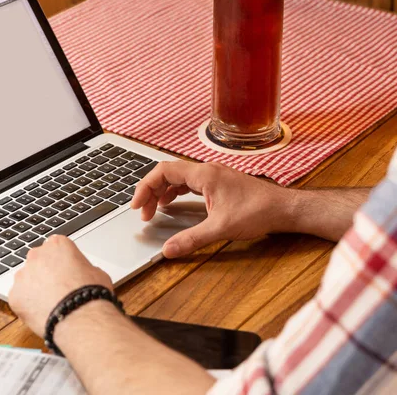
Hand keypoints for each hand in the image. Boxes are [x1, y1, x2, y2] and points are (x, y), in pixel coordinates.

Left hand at [9, 235, 112, 335]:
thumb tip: (81, 274)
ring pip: (26, 280)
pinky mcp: (14, 295)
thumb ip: (82, 267)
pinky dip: (27, 305)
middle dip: (44, 273)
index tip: (64, 272)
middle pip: (37, 261)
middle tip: (56, 288)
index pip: (54, 248)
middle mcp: (37, 255)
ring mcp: (23, 275)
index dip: (61, 262)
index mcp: (57, 244)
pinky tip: (41, 313)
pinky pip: (19, 298)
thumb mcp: (95, 271)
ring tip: (49, 304)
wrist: (80, 317)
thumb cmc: (90, 293)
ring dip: (34, 289)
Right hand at [131, 161, 294, 257]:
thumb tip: (168, 250)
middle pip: (167, 173)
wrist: (284, 208)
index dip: (145, 187)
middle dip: (151, 192)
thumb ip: (192, 239)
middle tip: (143, 213)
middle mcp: (205, 170)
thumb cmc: (258, 211)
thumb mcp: (221, 229)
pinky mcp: (218, 183)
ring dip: (162, 192)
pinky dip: (175, 192)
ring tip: (154, 210)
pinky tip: (173, 205)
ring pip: (177, 178)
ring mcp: (212, 176)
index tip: (136, 206)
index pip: (163, 171)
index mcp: (203, 174)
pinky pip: (188, 183)